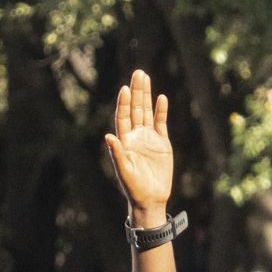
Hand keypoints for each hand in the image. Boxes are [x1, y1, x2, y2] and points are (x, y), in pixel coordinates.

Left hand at [104, 69, 172, 225]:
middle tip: (138, 73)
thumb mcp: (124, 171)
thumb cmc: (134, 188)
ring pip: (147, 112)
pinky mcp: (162, 143)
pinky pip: (161, 123)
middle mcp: (135, 136)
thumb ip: (117, 154)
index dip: (124, 103)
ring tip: (146, 77)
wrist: (150, 199)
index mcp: (124, 141)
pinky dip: (161, 111)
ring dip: (147, 95)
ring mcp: (149, 138)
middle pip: (135, 109)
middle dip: (137, 91)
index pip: (123, 117)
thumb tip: (108, 136)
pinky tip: (161, 98)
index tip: (125, 89)